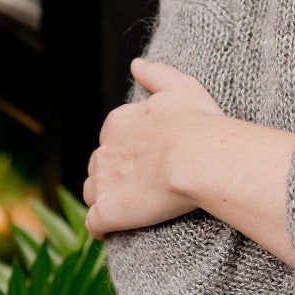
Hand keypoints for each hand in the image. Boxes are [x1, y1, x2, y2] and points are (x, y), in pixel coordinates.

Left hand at [82, 58, 224, 237]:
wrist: (201, 157)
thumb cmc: (199, 123)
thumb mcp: (181, 86)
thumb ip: (155, 74)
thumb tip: (136, 63)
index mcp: (118, 122)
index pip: (111, 140)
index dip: (126, 153)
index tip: (146, 162)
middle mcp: (104, 150)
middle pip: (98, 166)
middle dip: (112, 176)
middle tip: (141, 187)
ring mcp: (103, 182)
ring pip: (93, 193)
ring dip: (105, 200)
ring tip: (130, 210)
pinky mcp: (108, 210)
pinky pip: (94, 224)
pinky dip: (101, 229)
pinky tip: (113, 231)